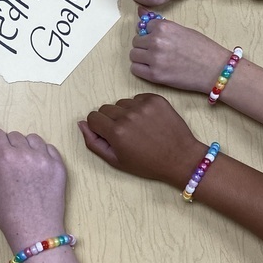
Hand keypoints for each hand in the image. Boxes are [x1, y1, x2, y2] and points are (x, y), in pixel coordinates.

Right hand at [0, 129, 66, 251]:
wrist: (35, 231)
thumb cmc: (7, 211)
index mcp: (5, 157)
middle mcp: (27, 153)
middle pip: (14, 135)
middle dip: (9, 147)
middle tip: (10, 171)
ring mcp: (46, 158)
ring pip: (32, 139)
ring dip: (26, 148)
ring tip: (24, 170)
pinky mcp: (60, 165)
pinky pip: (48, 148)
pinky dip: (41, 155)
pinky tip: (37, 172)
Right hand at [79, 94, 203, 185]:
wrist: (180, 158)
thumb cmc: (148, 163)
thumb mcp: (116, 160)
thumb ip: (94, 142)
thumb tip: (82, 124)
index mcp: (116, 132)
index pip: (93, 117)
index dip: (99, 127)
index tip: (109, 135)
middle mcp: (127, 116)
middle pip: (105, 108)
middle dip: (111, 120)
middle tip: (126, 134)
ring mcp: (143, 106)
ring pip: (121, 102)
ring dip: (125, 112)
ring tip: (139, 128)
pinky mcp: (155, 99)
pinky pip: (137, 98)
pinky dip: (140, 107)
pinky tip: (149, 121)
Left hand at [130, 18, 228, 92]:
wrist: (215, 70)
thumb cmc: (202, 48)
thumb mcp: (182, 30)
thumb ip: (160, 24)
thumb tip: (139, 11)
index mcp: (164, 27)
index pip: (144, 26)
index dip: (150, 33)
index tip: (159, 39)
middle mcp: (156, 41)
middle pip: (136, 41)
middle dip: (144, 45)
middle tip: (158, 51)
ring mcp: (154, 59)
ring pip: (133, 55)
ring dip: (141, 57)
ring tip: (156, 60)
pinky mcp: (154, 75)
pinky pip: (135, 69)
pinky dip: (141, 69)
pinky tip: (153, 68)